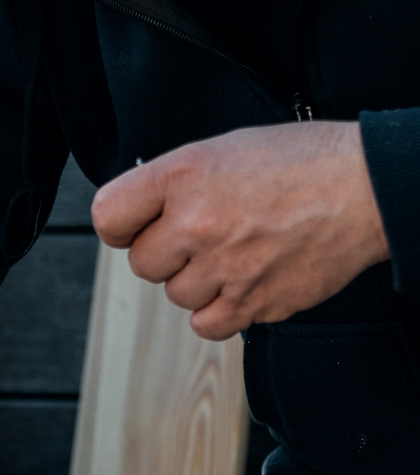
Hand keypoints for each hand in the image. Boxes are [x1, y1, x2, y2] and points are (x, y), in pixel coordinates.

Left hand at [91, 121, 388, 339]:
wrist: (366, 187)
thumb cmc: (301, 162)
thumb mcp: (224, 150)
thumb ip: (175, 184)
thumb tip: (139, 217)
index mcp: (182, 175)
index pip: (107, 217)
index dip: (122, 225)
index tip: (139, 226)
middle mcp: (197, 222)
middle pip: (142, 264)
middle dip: (167, 254)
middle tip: (206, 235)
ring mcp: (225, 267)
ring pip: (177, 295)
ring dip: (199, 281)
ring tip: (239, 250)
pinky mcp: (253, 303)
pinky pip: (207, 324)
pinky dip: (221, 310)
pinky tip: (246, 280)